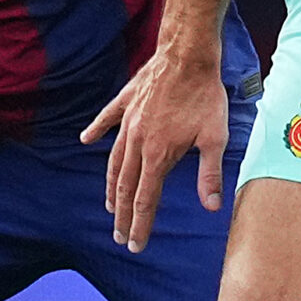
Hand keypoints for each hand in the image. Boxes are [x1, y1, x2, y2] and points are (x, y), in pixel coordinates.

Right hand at [80, 41, 230, 251]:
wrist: (187, 55)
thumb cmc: (206, 96)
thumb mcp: (215, 138)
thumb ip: (209, 174)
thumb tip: (211, 207)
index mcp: (157, 155)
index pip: (145, 200)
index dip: (139, 225)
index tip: (134, 245)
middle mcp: (136, 142)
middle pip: (124, 186)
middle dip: (121, 215)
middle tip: (119, 235)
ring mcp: (128, 121)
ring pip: (113, 160)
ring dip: (110, 185)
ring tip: (108, 204)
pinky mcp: (126, 101)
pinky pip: (106, 119)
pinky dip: (95, 131)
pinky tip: (85, 140)